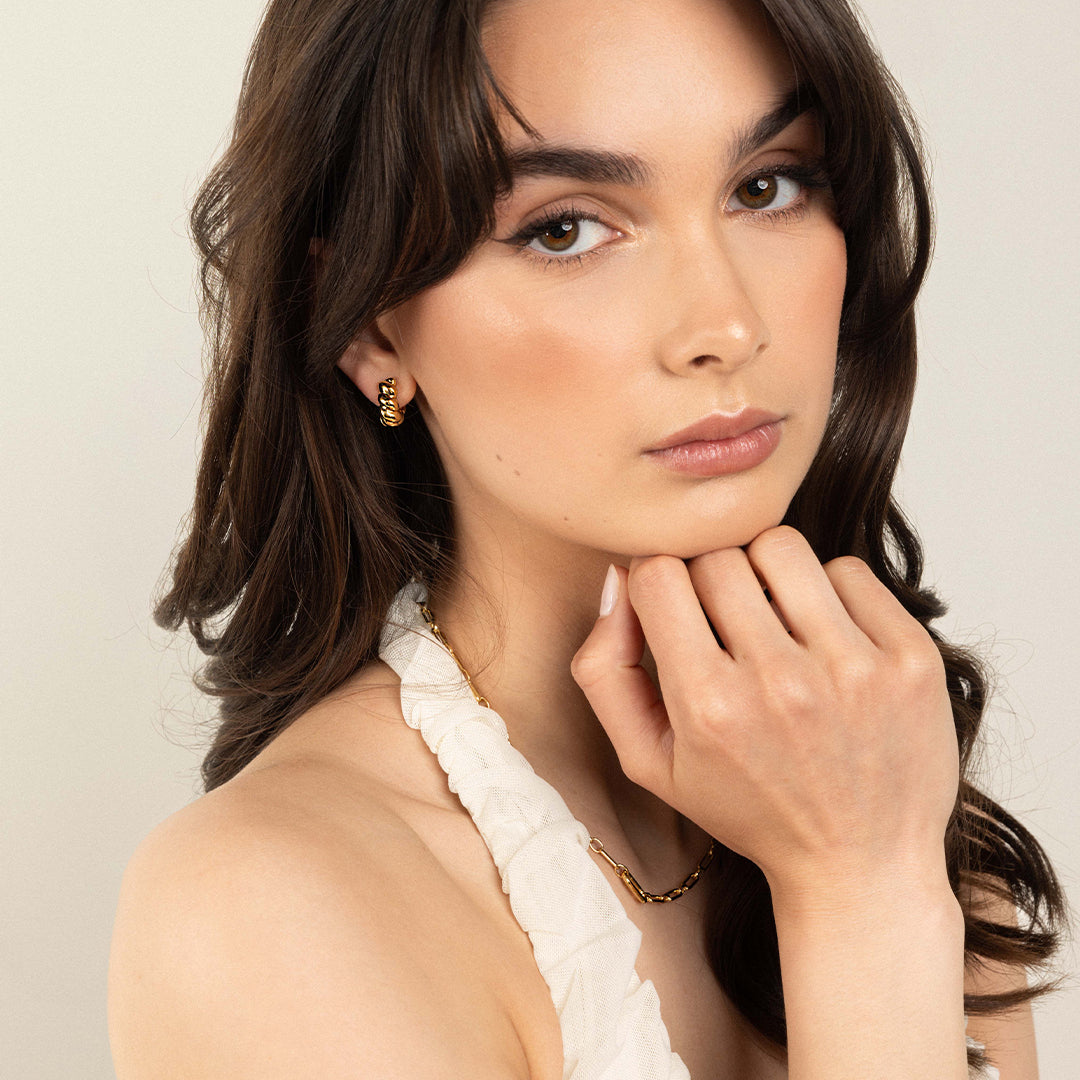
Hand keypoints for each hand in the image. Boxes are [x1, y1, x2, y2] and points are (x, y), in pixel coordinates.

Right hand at [570, 526, 959, 903]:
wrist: (860, 865)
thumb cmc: (749, 810)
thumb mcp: (649, 762)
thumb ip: (606, 671)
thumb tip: (620, 577)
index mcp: (708, 706)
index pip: (657, 572)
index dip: (658, 583)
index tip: (675, 609)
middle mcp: (780, 682)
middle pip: (718, 555)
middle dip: (710, 579)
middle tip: (726, 623)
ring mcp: (853, 667)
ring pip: (782, 547)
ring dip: (768, 574)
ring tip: (776, 622)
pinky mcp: (911, 658)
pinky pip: (850, 571)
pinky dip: (830, 594)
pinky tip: (827, 639)